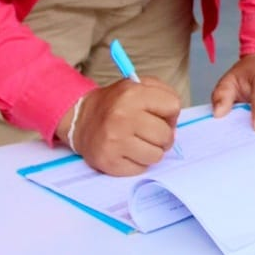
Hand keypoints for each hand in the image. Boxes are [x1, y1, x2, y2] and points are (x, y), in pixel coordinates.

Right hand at [58, 78, 181, 175]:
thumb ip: (163, 94)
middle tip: (152, 133)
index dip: (171, 113)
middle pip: (166, 135)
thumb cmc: (116, 103)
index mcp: (132, 94)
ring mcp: (115, 142)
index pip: (173, 106)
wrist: (81, 120)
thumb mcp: (139, 85)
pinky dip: (139, 162)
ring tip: (141, 143)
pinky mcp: (109, 162)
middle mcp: (123, 117)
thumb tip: (174, 121)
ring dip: (153, 151)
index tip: (162, 116)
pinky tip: (129, 152)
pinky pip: (141, 168)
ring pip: (156, 155)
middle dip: (164, 136)